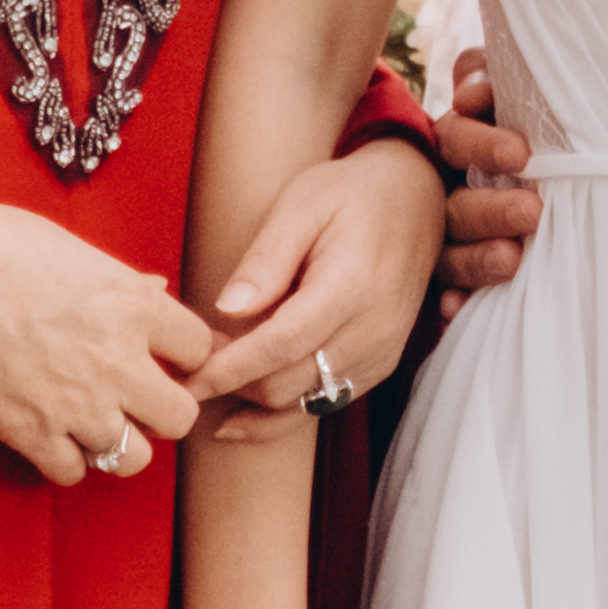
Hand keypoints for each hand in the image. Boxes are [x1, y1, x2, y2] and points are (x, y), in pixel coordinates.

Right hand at [0, 189, 215, 482]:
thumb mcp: (74, 251)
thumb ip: (122, 283)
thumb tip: (155, 294)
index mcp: (132, 306)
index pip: (200, 349)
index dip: (184, 354)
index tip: (163, 355)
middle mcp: (115, 360)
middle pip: (180, 418)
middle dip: (163, 411)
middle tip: (136, 399)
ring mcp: (73, 403)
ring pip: (133, 458)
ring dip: (118, 443)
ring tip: (95, 422)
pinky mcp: (29, 432)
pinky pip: (72, 472)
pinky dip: (66, 460)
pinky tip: (52, 434)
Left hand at [197, 141, 446, 421]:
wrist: (420, 198)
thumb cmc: (354, 194)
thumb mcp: (302, 205)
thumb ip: (266, 260)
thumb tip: (227, 310)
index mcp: (350, 286)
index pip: (280, 345)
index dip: (229, 370)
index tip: (187, 381)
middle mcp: (372, 330)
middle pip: (287, 384)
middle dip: (232, 385)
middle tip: (191, 365)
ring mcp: (381, 352)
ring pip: (303, 404)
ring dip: (252, 404)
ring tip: (212, 385)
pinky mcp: (381, 364)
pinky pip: (325, 403)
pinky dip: (282, 413)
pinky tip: (244, 410)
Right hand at [428, 50, 543, 299]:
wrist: (542, 187)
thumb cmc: (525, 128)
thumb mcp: (507, 97)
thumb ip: (488, 80)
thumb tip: (471, 89)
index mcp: (457, 144)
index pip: (458, 138)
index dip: (481, 143)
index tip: (520, 153)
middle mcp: (443, 192)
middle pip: (455, 202)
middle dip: (489, 209)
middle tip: (532, 211)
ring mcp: (441, 240)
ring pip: (448, 251)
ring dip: (474, 258)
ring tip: (511, 260)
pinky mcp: (446, 280)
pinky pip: (442, 295)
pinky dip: (451, 301)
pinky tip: (455, 309)